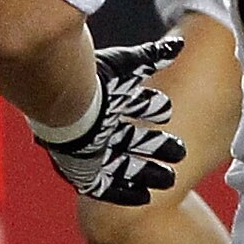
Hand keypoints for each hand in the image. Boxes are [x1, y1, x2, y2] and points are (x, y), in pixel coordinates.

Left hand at [37, 38, 187, 204]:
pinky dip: (126, 194)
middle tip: (179, 153)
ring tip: (169, 180)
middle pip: (134, 142)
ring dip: (147, 174)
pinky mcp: (84, 174)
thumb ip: (152, 56)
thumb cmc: (95, 84)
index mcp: (108, 107)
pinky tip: (144, 197)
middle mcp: (101, 132)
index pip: (135, 110)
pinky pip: (107, 189)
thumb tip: (178, 45)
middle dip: (158, 148)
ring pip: (125, 167)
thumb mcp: (128, 66)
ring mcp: (93, 154)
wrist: (64, 108)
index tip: (167, 112)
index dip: (154, 109)